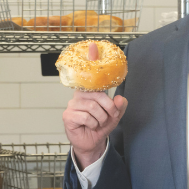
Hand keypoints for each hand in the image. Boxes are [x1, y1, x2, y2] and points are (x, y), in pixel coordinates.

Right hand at [63, 42, 126, 169]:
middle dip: (108, 109)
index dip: (92, 58)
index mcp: (89, 91)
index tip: (94, 45)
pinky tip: (89, 126)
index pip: (90, 74)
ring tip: (98, 123)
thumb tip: (120, 98)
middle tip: (108, 117)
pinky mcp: (68, 116)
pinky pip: (87, 117)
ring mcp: (72, 105)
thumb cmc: (100, 126)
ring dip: (101, 119)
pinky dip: (93, 124)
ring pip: (93, 108)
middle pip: (98, 95)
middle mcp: (79, 95)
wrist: (92, 143)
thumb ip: (119, 106)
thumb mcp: (114, 116)